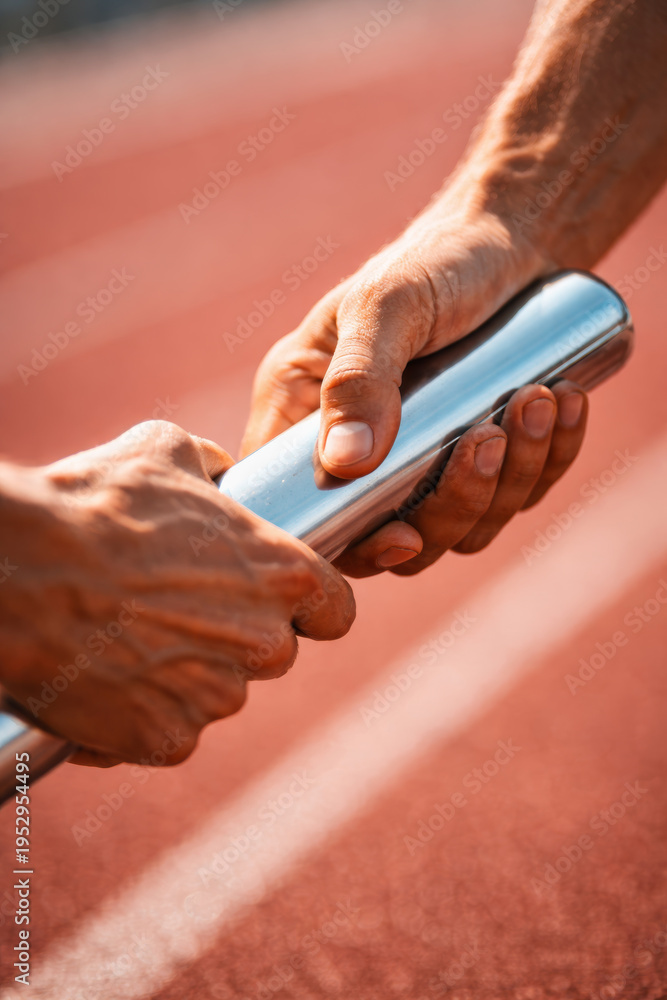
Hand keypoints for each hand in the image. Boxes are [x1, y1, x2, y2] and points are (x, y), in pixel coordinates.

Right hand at [0, 422, 353, 765]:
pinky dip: (143, 713)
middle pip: (272, 653)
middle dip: (235, 638)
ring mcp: (217, 699)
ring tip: (129, 637)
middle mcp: (265, 645)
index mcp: (284, 576)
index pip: (335, 612)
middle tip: (176, 609)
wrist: (22, 572)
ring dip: (186, 675)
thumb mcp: (166, 452)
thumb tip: (221, 473)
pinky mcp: (167, 740)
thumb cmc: (97, 506)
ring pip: (218, 693)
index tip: (278, 602)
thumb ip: (213, 466)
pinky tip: (106, 677)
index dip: (310, 607)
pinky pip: (169, 731)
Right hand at [242, 194, 587, 576]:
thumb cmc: (435, 261)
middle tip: (489, 435)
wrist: (511, 239)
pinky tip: (566, 408)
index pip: (304, 510)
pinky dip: (546, 463)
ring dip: (508, 481)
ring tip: (537, 400)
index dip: (348, 546)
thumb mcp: (388, 306)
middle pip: (391, 536)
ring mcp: (419, 463)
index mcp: (304, 414)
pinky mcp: (478, 461)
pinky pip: (512, 497)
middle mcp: (356, 449)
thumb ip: (358, 378)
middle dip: (454, 504)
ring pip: (458, 526)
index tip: (401, 536)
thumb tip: (345, 464)